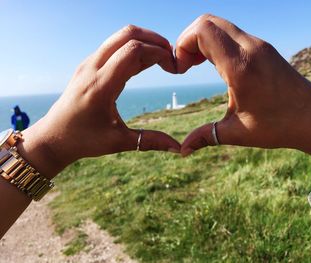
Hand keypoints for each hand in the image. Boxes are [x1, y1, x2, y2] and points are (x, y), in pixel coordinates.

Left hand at [18, 25, 179, 178]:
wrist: (54, 136)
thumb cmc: (83, 140)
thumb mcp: (118, 142)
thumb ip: (150, 141)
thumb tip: (178, 149)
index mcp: (100, 85)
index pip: (133, 51)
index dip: (158, 52)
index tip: (173, 66)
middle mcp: (93, 68)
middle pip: (128, 34)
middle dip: (154, 40)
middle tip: (171, 56)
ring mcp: (89, 63)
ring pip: (120, 36)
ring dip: (144, 41)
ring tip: (161, 58)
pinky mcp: (88, 65)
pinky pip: (113, 46)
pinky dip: (133, 47)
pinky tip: (144, 63)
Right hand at [176, 14, 310, 156]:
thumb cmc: (279, 126)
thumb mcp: (237, 132)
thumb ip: (205, 136)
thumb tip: (183, 150)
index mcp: (240, 67)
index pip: (201, 30)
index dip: (182, 46)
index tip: (180, 70)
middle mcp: (250, 48)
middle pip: (207, 21)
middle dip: (188, 40)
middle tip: (185, 66)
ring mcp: (259, 45)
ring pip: (220, 24)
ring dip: (202, 40)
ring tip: (196, 65)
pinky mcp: (264, 48)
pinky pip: (232, 33)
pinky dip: (216, 42)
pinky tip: (215, 65)